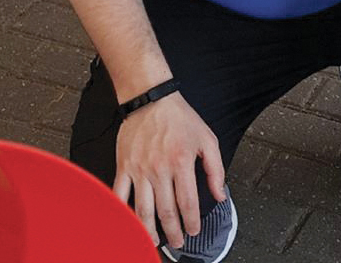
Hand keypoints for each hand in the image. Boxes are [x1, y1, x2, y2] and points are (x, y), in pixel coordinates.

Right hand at [113, 92, 225, 249]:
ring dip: (149, 230)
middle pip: (166, 211)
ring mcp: (139, 169)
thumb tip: (220, 195)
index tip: (194, 230)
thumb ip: (216, 169)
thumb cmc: (179, 117)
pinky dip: (122, 213)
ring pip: (143, 210)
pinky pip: (120, 195)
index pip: (188, 202)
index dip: (192, 222)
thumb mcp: (207, 139)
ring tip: (155, 241)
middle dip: (173, 232)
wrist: (151, 98)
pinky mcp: (124, 166)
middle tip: (178, 241)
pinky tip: (127, 223)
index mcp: (181, 162)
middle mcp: (159, 168)